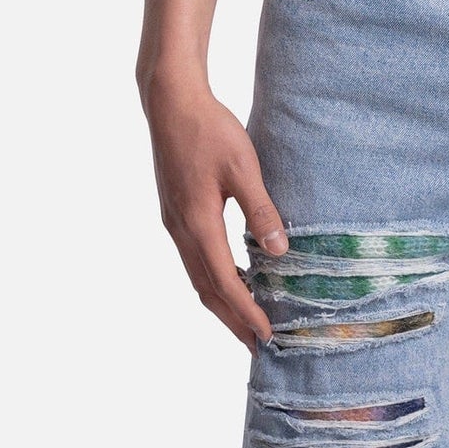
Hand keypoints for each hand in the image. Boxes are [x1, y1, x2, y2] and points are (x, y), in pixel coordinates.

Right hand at [142, 79, 287, 347]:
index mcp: (198, 223)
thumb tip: (278, 251)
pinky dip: (214, 281)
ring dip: (222, 305)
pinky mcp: (175, 215)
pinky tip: (233, 283)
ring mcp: (175, 224)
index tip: (267, 335)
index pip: (224, 283)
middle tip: (257, 346)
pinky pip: (195, 261)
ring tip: (246, 324)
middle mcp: (181, 231)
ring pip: (198, 278)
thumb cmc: (208, 129)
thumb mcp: (243, 167)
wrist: (170, 101)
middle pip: (207, 291)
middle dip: (233, 322)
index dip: (246, 313)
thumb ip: (261, 211)